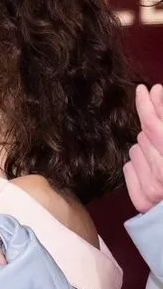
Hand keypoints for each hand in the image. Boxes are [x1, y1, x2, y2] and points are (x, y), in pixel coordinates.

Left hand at [124, 84, 162, 212]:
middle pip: (146, 134)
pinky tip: (150, 170)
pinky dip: (137, 164)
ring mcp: (151, 188)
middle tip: (154, 116)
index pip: (156, 125)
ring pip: (136, 149)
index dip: (149, 104)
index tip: (145, 89)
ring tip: (160, 157)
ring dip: (145, 147)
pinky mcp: (140, 199)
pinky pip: (129, 167)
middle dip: (151, 126)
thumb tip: (158, 99)